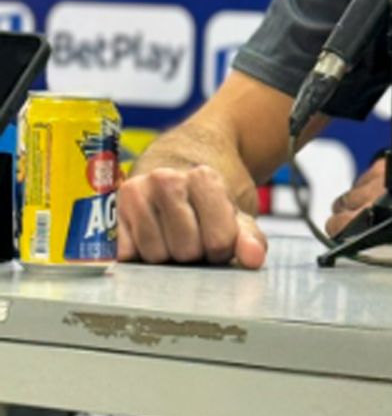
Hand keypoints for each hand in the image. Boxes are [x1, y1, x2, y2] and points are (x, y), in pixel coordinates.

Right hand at [117, 166, 267, 268]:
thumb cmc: (211, 191)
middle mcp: (165, 180)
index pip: (218, 241)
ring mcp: (136, 192)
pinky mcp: (114, 209)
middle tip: (196, 234)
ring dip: (167, 255)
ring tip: (174, 234)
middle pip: (186, 252)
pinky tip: (152, 237)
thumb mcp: (238, 211)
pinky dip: (140, 255)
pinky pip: (126, 254)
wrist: (183, 156)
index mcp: (203, 178)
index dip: (223, 248)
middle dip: (195, 252)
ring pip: (154, 256)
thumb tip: (253, 259)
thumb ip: (249, 237)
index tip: (220, 235)